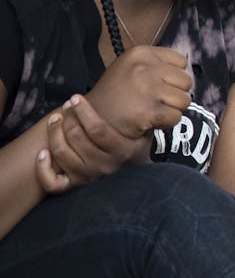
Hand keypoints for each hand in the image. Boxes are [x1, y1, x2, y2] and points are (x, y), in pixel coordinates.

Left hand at [37, 95, 152, 192]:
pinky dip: (43, 168)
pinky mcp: (76, 186)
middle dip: (68, 117)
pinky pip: (53, 182)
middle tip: (67, 106)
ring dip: (54, 133)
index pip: (98, 129)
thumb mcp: (145, 134)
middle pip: (76, 138)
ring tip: (55, 120)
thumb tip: (141, 96)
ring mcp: (89, 176)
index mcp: (122, 151)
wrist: (137, 181)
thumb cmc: (136, 149)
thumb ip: (144, 118)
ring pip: (62, 154)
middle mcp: (104, 165)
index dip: (83, 111)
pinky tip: (44, 153)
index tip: (76, 97)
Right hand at [86, 46, 192, 137]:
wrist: (90, 120)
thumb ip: (157, 64)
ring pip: (184, 99)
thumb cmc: (116, 94)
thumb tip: (187, 70)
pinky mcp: (148, 111)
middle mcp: (144, 67)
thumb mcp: (131, 67)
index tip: (159, 85)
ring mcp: (146, 88)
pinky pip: (176, 116)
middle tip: (157, 101)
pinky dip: (168, 123)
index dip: (173, 76)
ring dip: (173, 108)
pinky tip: (152, 121)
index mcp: (141, 53)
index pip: (180, 62)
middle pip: (185, 81)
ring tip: (155, 110)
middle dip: (175, 93)